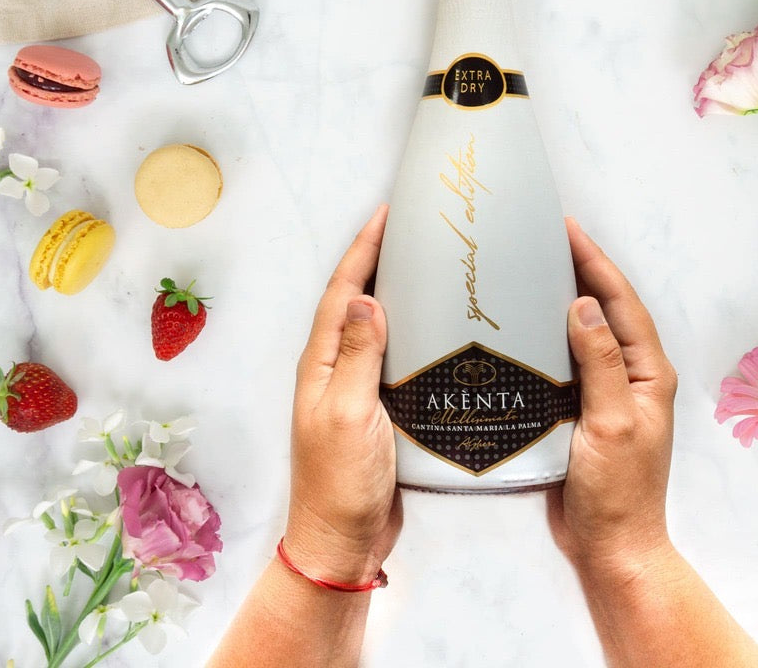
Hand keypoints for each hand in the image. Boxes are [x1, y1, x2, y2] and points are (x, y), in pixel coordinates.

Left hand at [284, 205, 401, 583]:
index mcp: (321, 364)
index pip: (341, 293)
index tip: (384, 215)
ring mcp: (356, 388)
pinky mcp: (379, 408)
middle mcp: (335, 368)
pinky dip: (411, 332)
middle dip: (377, 260)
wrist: (343, 542)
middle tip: (411, 230)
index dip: (362, 251)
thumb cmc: (341, 482)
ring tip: (427, 266)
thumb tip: (365, 296)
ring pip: (376, 327)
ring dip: (395, 293)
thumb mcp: (349, 414)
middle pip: (355, 301)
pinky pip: (393, 356)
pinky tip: (436, 328)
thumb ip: (357, 356)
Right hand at [547, 218, 677, 580]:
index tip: (567, 228)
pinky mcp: (580, 410)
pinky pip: (564, 361)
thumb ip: (601, 361)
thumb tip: (584, 304)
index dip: (595, 262)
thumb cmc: (618, 491)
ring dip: (559, 301)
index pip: (621, 302)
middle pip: (604, 310)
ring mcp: (605, 392)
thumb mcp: (612, 422)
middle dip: (578, 271)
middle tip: (542, 239)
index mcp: (647, 371)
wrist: (610, 549)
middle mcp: (630, 374)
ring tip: (528, 270)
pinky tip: (520, 326)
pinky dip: (545, 338)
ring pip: (583, 333)